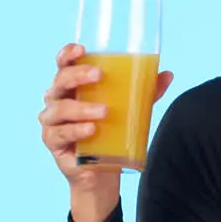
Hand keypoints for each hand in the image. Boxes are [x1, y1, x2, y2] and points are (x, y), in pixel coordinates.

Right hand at [39, 43, 173, 221]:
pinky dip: (75, 130)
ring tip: (104, 111)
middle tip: (100, 75)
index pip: (64, 64)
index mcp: (72, 86)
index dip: (68, 54)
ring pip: (60, 109)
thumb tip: (168, 75)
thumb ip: (145, 92)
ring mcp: (52, 121)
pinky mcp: (52, 142)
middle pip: (60, 81)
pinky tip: (91, 130)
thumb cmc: (111, 133)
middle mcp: (57, 99)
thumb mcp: (130, 110)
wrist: (101, 172)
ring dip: (81, 108)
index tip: (82, 50)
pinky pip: (60, 134)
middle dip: (78, 75)